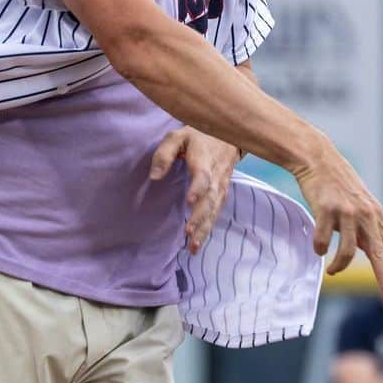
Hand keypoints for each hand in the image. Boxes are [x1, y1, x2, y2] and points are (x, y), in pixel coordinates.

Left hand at [149, 127, 238, 252]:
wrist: (228, 135)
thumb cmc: (198, 135)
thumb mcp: (178, 136)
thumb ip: (165, 154)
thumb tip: (154, 177)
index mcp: (204, 160)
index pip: (203, 177)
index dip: (197, 189)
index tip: (188, 202)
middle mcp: (216, 176)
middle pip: (210, 199)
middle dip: (200, 218)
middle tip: (189, 234)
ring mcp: (221, 186)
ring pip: (214, 210)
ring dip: (204, 229)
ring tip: (193, 247)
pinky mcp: (222, 194)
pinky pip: (216, 213)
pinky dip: (208, 228)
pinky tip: (198, 242)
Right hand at [290, 137, 382, 296]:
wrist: (318, 160)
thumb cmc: (336, 184)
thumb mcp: (359, 204)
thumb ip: (364, 227)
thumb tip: (368, 251)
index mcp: (375, 215)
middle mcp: (365, 214)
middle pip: (378, 253)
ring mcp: (347, 212)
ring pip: (349, 251)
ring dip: (339, 266)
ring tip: (332, 272)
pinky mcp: (327, 210)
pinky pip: (324, 241)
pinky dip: (320, 249)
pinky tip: (318, 249)